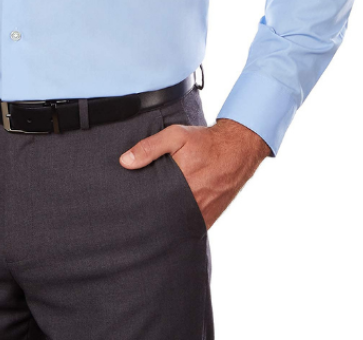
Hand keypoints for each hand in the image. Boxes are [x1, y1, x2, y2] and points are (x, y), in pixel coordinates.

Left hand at [119, 118, 270, 228]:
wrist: (237, 150)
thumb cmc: (205, 142)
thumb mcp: (176, 135)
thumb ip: (149, 148)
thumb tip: (125, 162)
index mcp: (179, 184)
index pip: (150, 203)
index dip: (137, 205)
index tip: (125, 205)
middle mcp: (190, 203)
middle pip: (160, 216)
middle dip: (146, 216)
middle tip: (131, 215)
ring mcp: (200, 213)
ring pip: (174, 225)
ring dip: (162, 222)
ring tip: (145, 221)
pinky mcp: (208, 218)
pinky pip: (188, 227)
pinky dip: (178, 226)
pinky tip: (166, 221)